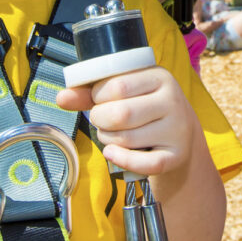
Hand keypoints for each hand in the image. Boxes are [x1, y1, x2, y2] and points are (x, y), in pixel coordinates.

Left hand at [57, 66, 197, 176]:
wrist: (180, 132)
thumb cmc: (145, 107)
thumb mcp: (124, 92)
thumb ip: (90, 93)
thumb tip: (61, 98)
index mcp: (160, 77)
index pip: (118, 85)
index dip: (98, 96)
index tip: (99, 99)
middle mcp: (173, 101)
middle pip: (121, 114)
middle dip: (100, 120)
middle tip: (101, 120)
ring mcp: (177, 130)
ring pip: (128, 140)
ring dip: (108, 140)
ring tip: (111, 134)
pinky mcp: (175, 155)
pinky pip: (144, 163)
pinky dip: (122, 160)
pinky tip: (114, 152)